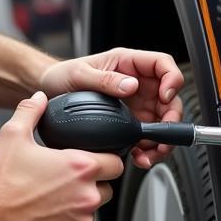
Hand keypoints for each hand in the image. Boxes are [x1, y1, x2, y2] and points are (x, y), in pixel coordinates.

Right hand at [0, 92, 123, 220]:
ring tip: (53, 200)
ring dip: (80, 206)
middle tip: (68, 181)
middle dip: (93, 184)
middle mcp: (86, 195)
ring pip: (93, 211)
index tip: (97, 161)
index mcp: (80, 166)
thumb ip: (31, 112)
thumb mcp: (13, 135)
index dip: (108, 160)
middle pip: (108, 188)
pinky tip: (48, 218)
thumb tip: (39, 98)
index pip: (117, 163)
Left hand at [38, 48, 184, 168]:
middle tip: (163, 134)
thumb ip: (105, 80)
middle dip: (171, 118)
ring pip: (162, 120)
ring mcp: (135, 105)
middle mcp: (137, 84)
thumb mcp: (79, 74)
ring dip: (161, 139)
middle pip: (169, 97)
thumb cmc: (62, 76)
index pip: (163, 64)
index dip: (171, 79)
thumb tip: (130, 86)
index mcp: (129, 64)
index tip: (165, 96)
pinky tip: (140, 156)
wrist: (48, 94)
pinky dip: (148, 149)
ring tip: (151, 152)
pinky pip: (147, 136)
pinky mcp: (129, 123)